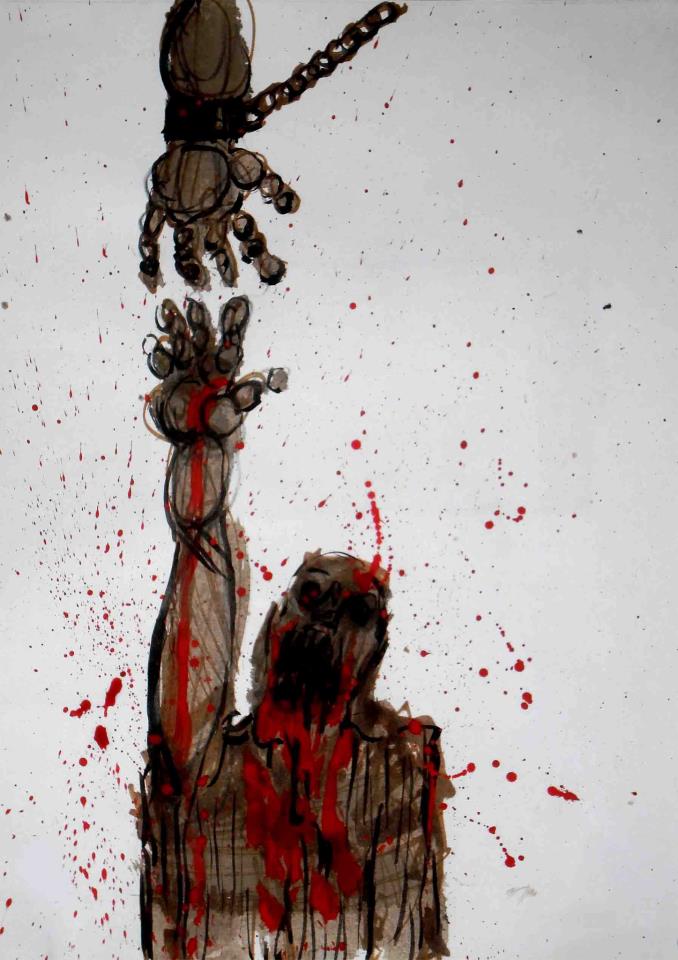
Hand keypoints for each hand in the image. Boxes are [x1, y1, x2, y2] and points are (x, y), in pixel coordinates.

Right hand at [144, 295, 286, 445]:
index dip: (233, 325)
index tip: (237, 305)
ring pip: (182, 345)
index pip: (230, 342)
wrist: (198, 443)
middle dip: (199, 321)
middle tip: (195, 303)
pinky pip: (165, 365)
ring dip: (176, 330)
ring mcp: (187, 372)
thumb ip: (240, 400)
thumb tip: (257, 387)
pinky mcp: (171, 381)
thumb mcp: (232, 414)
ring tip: (169, 309)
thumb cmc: (220, 428)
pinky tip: (157, 344)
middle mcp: (206, 366)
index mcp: (225, 370)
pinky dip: (161, 354)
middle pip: (203, 338)